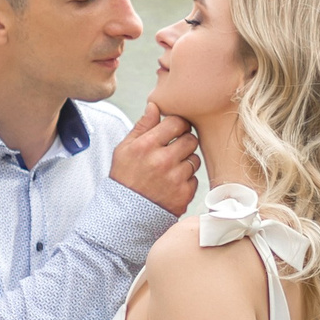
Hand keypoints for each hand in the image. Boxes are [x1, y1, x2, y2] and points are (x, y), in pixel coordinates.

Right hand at [110, 101, 200, 215]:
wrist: (124, 214)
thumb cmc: (124, 177)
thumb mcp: (124, 149)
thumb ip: (142, 126)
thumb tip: (154, 105)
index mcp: (147, 146)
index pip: (177, 122)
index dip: (177, 124)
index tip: (174, 130)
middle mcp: (162, 161)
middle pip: (191, 139)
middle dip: (184, 141)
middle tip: (174, 149)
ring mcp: (175, 179)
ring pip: (195, 159)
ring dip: (186, 161)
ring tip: (171, 168)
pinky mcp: (183, 194)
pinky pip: (195, 179)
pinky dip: (186, 180)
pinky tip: (172, 183)